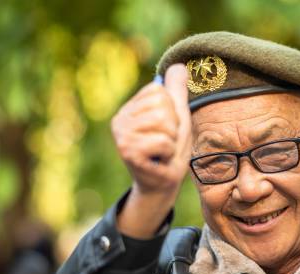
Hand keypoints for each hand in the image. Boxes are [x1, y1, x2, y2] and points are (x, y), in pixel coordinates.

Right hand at [111, 64, 191, 195]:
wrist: (162, 184)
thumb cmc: (170, 151)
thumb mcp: (178, 117)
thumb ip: (177, 93)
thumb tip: (180, 64)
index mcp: (130, 108)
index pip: (159, 91)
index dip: (172, 111)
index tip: (166, 129)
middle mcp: (120, 119)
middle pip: (162, 105)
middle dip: (172, 127)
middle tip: (165, 142)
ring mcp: (121, 135)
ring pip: (162, 122)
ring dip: (171, 140)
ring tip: (162, 151)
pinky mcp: (128, 151)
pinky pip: (163, 141)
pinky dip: (168, 153)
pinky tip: (158, 160)